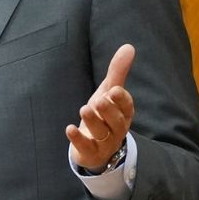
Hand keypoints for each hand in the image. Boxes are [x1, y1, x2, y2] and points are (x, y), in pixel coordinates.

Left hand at [66, 44, 135, 170]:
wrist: (95, 146)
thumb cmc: (104, 114)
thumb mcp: (109, 92)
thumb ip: (117, 71)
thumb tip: (129, 47)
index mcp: (124, 113)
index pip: (127, 107)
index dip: (121, 100)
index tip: (114, 90)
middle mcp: (117, 129)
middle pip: (117, 122)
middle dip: (109, 111)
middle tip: (99, 100)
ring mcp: (104, 143)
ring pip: (102, 134)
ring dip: (93, 122)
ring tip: (84, 109)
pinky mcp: (91, 152)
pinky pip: (86, 148)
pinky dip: (78, 139)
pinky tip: (69, 128)